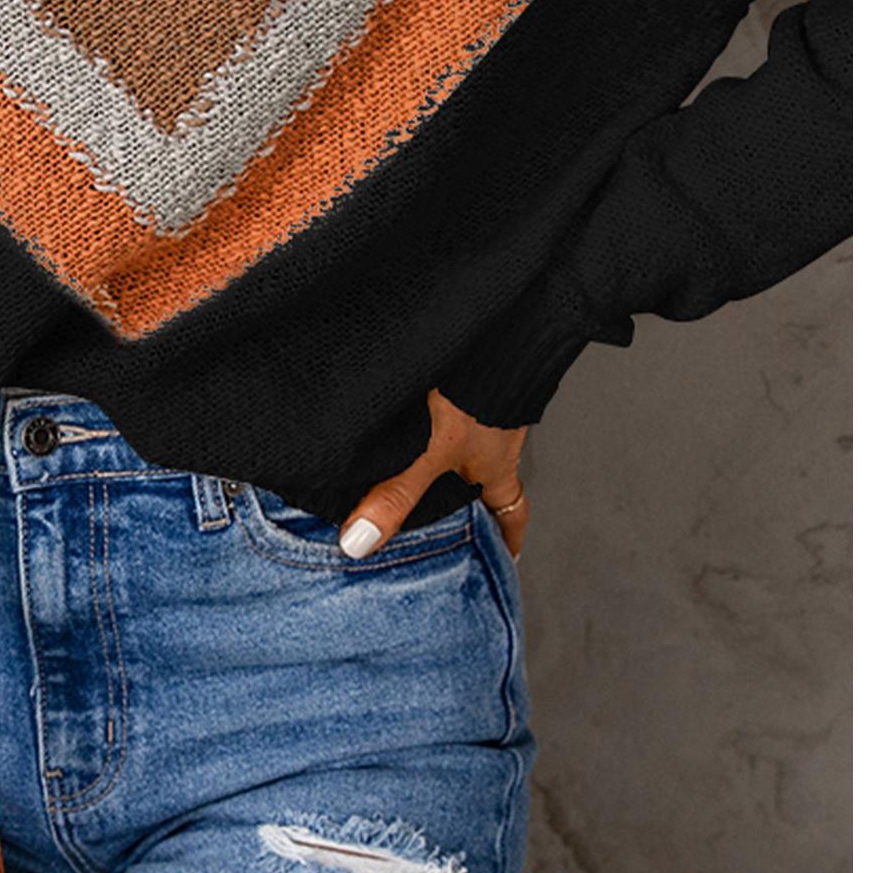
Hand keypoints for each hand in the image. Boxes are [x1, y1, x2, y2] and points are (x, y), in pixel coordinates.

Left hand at [339, 388, 529, 561]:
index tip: (507, 558)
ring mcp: (480, 401)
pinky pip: (444, 402)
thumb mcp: (430, 449)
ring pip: (464, 440)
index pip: (510, 512)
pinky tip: (392, 410)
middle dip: (468, 501)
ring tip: (404, 467)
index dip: (507, 537)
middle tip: (445, 520)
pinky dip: (424, 412)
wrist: (490, 314)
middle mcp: (494, 434)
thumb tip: (361, 542)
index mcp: (496, 462)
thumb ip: (396, 494)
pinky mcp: (461, 370)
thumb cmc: (473, 381)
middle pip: (485, 479)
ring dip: (441, 454)